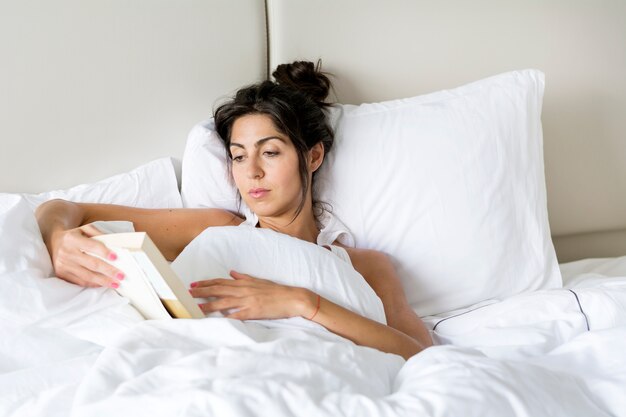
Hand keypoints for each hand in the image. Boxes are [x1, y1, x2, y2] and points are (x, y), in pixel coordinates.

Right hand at [49, 223, 123, 287]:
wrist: (52, 242)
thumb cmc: (74, 236)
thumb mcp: (84, 229)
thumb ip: (99, 234)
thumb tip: (115, 244)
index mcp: (72, 239)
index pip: (91, 246)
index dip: (104, 252)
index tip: (116, 257)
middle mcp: (66, 252)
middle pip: (91, 264)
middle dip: (108, 271)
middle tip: (121, 276)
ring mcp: (62, 265)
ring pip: (87, 275)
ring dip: (103, 281)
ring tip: (116, 284)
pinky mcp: (61, 274)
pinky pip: (80, 281)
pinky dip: (93, 284)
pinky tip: (103, 284)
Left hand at [189, 271, 315, 319]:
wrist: (291, 298)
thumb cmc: (276, 290)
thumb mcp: (259, 281)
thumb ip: (243, 277)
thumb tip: (231, 272)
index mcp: (244, 283)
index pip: (221, 282)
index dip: (206, 283)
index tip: (194, 284)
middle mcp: (243, 291)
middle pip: (218, 290)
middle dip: (202, 291)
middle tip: (188, 293)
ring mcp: (248, 301)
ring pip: (224, 302)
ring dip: (208, 304)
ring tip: (195, 307)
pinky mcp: (253, 312)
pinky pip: (236, 315)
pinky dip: (225, 317)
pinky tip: (216, 320)